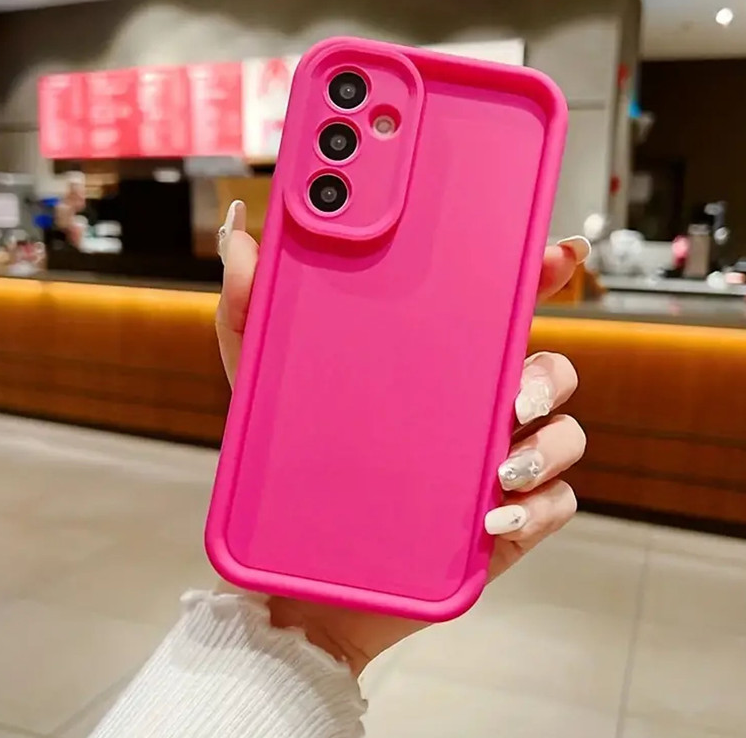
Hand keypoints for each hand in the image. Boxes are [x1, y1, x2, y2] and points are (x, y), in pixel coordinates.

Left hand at [215, 200, 588, 675]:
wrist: (303, 569)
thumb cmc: (292, 466)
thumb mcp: (262, 381)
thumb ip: (250, 307)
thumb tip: (241, 234)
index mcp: (435, 365)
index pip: (498, 308)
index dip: (537, 274)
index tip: (555, 252)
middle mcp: (474, 408)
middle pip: (547, 368)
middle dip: (548, 371)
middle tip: (516, 390)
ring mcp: (493, 463)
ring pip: (562, 435)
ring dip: (546, 445)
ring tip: (499, 464)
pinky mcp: (504, 521)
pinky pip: (552, 506)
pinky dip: (534, 509)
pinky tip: (491, 516)